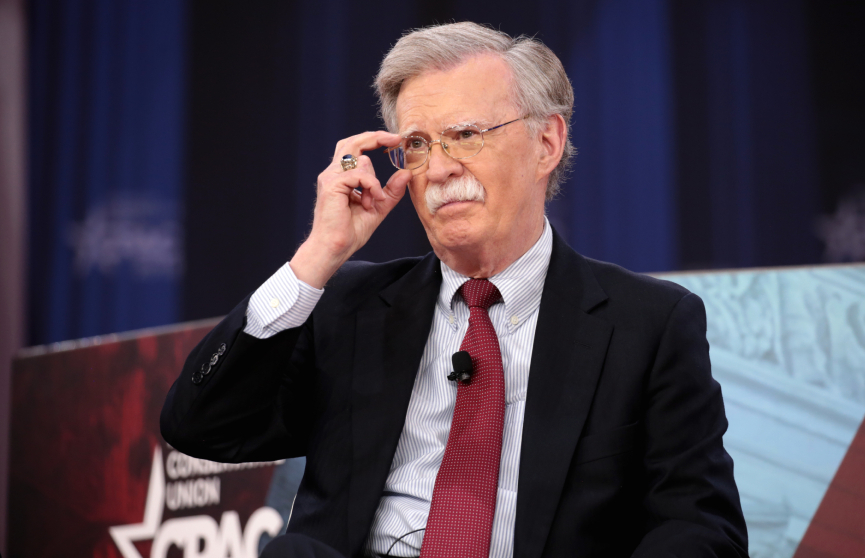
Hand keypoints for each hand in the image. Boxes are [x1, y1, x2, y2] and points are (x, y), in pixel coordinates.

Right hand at [290, 131, 411, 287]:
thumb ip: (391, 191)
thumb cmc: (350, 232)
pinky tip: (371, 202)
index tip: (394, 140)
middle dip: (375, 137)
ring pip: (360, 159)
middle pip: (353, 142)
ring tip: (372, 202)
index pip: (355, 148)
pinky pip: (359, 174)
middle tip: (395, 139)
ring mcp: (330, 177)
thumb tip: (406, 173)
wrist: (334, 248)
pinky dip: (371, 186)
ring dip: (374, 181)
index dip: (373, 139)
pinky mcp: (331, 184)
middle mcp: (333, 173)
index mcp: (341, 176)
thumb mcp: (378, 208)